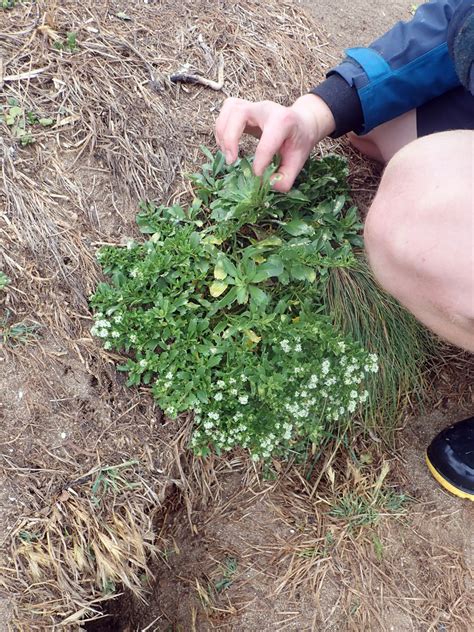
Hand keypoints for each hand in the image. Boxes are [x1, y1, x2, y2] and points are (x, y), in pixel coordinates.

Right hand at [215, 94, 335, 191]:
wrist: (301, 123)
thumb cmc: (298, 142)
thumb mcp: (298, 162)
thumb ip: (284, 178)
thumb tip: (263, 185)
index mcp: (284, 121)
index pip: (267, 140)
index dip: (260, 161)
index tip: (257, 176)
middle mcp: (266, 108)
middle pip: (239, 113)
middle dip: (230, 139)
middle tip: (231, 161)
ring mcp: (253, 105)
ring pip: (229, 109)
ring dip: (222, 133)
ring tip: (227, 154)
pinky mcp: (244, 107)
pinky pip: (226, 110)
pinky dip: (221, 128)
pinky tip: (225, 144)